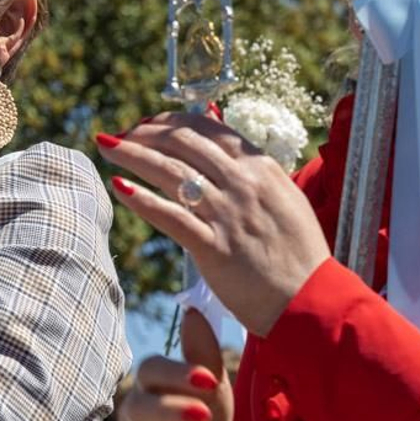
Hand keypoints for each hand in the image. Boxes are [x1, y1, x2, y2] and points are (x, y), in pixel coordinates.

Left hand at [97, 113, 331, 334]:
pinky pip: (171, 216)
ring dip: (133, 156)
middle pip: (182, 143)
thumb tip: (217, 120)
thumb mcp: (282, 193)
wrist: (311, 300)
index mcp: (261, 168)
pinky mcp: (213, 248)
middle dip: (144, 134)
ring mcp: (228, 215)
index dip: (169, 121)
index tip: (146, 124)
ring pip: (170, 172)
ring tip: (107, 149)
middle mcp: (243, 184)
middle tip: (119, 136)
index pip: (206, 129)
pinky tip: (119, 187)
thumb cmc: (296, 249)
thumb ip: (249, 161)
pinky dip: (142, 199)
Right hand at [115, 310, 233, 420]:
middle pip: (139, 407)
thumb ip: (202, 352)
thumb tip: (194, 310)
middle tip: (205, 417)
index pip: (151, 370)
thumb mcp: (211, 385)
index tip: (208, 379)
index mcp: (152, 383)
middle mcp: (134, 412)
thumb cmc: (202, 411)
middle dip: (169, 413)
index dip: (176, 373)